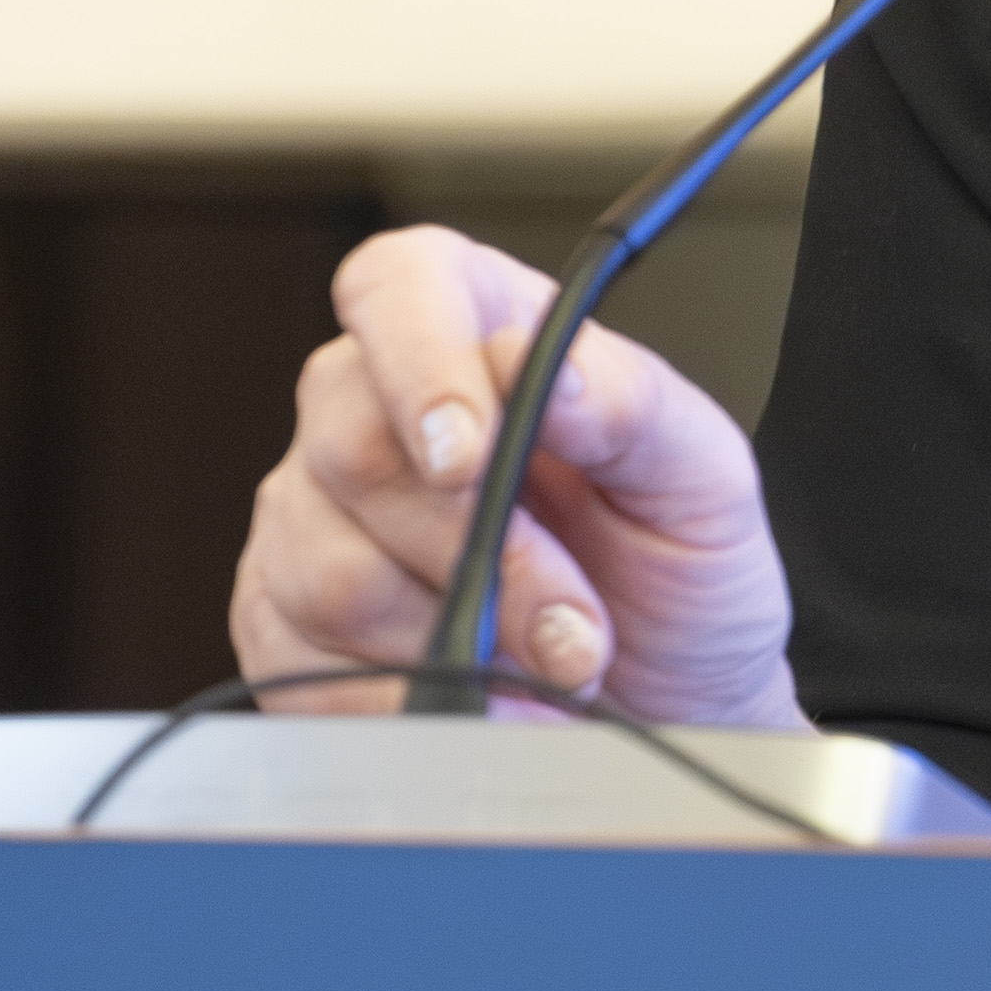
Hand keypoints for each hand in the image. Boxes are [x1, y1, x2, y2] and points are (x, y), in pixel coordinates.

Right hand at [231, 227, 808, 730]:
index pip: (398, 287)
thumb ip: (632, 408)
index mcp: (476, 331)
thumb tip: (550, 371)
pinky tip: (480, 694)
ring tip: (545, 660)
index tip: (468, 453)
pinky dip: (409, 699)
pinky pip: (306, 667)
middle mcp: (375, 409)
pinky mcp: (286, 624)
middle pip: (354, 449)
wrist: (667, 702)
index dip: (418, 362)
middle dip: (480, 555)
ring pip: (330, 573)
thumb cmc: (679, 572)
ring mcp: (316, 517)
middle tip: (571, 614)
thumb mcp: (704, 479)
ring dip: (457, 640)